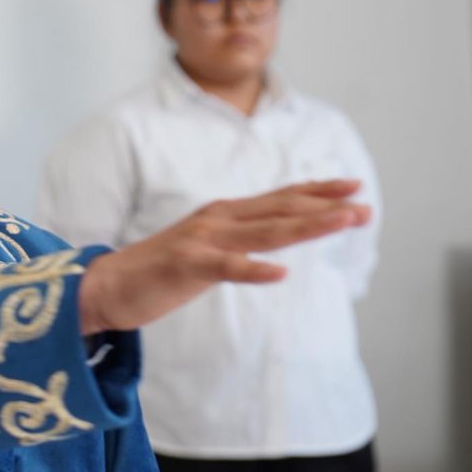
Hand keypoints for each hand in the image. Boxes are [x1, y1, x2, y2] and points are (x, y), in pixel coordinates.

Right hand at [77, 180, 372, 334]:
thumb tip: (273, 239)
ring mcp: (202, 241)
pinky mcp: (186, 265)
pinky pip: (226, 267)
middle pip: (281, 210)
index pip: (279, 198)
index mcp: (223, 215)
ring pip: (264, 232)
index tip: (354, 186)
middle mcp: (217, 219)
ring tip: (342, 222)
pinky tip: (281, 273)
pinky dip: (254, 269)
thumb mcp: (206, 247)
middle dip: (326, 206)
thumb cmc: (159, 271)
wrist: (106, 284)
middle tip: (365, 205)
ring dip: (307, 226)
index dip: (317, 191)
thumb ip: (237, 238)